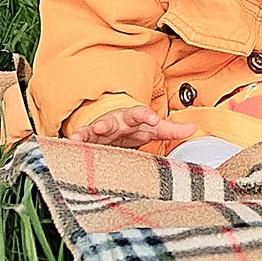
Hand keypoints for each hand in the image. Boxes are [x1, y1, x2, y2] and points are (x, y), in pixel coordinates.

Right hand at [67, 105, 197, 148]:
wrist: (114, 128)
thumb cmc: (135, 128)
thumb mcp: (153, 129)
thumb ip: (171, 130)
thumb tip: (193, 128)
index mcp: (133, 118)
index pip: (140, 114)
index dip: (147, 116)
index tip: (152, 119)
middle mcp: (115, 121)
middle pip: (111, 120)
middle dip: (107, 122)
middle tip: (104, 126)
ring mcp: (99, 130)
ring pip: (91, 130)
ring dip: (85, 133)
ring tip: (78, 137)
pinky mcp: (88, 140)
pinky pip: (79, 141)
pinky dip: (73, 143)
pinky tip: (68, 146)